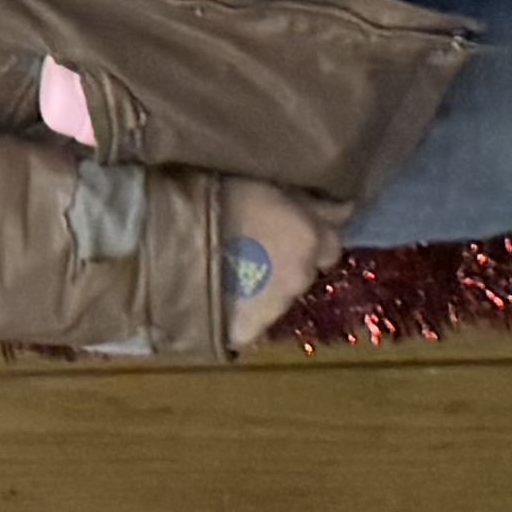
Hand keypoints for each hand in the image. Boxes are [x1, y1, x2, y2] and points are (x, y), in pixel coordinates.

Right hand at [218, 178, 341, 348]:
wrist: (174, 239)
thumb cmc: (217, 193)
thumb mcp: (267, 180)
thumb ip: (305, 198)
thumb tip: (336, 204)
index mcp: (310, 235)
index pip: (332, 241)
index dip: (313, 231)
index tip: (294, 224)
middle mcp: (302, 275)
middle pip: (306, 269)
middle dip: (291, 258)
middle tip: (259, 244)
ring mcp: (277, 308)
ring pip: (280, 296)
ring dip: (266, 283)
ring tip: (233, 267)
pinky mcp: (248, 332)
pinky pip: (252, 323)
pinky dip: (242, 311)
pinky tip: (219, 294)